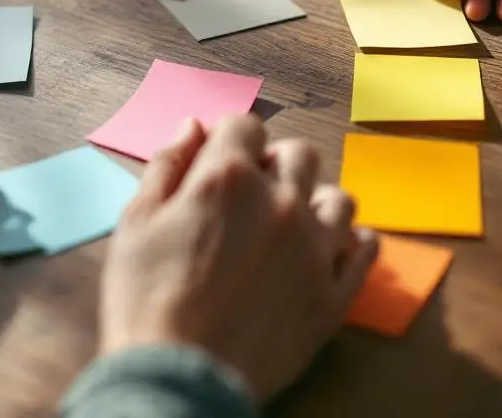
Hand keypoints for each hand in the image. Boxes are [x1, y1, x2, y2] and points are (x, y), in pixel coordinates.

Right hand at [100, 114, 376, 400]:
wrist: (175, 376)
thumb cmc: (145, 298)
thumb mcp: (136, 222)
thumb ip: (166, 165)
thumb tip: (192, 126)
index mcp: (229, 178)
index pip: (245, 125)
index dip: (229, 139)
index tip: (220, 161)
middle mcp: (281, 203)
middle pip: (300, 153)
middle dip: (275, 163)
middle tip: (252, 195)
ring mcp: (314, 250)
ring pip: (339, 197)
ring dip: (315, 201)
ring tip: (291, 225)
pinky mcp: (333, 295)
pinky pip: (365, 251)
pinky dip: (351, 244)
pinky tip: (329, 251)